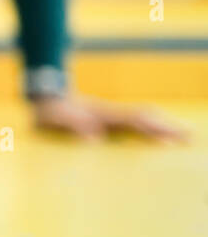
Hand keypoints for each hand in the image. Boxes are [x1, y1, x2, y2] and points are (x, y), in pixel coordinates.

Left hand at [31, 93, 188, 141]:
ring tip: (185, 135)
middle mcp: (111, 113)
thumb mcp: (55, 119)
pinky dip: (151, 126)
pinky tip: (160, 135)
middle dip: (167, 127)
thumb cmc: (49, 112)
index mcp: (103, 114)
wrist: (46, 96)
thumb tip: (94, 140)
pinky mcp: (109, 119)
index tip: (168, 140)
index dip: (151, 129)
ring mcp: (111, 115)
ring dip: (163, 126)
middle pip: (145, 117)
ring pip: (143, 118)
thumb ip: (72, 126)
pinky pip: (135, 122)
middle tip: (190, 136)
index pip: (134, 121)